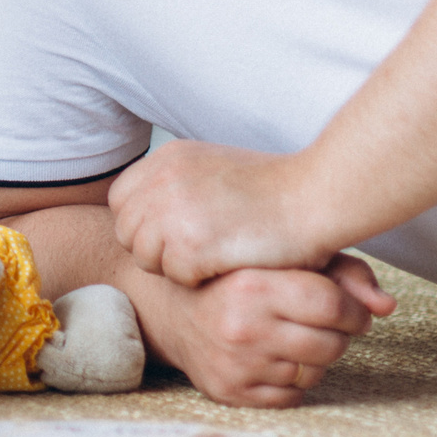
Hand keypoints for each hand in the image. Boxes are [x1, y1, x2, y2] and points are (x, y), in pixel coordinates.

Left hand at [109, 140, 338, 285]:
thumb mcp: (215, 168)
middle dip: (154, 250)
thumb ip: (178, 184)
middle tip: (195, 254)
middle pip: (127, 231)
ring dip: (175, 267)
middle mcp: (163, 179)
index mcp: (168, 157)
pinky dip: (198, 279)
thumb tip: (148, 211)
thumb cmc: (275, 190)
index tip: (173, 236)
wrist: (314, 197)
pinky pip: (173, 276)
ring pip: (145, 257)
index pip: (121, 200)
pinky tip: (226, 263)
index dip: (142, 224)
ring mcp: (173, 210)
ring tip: (214, 257)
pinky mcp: (190, 243)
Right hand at [142, 256, 393, 406]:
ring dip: (314, 358)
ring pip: (313, 373)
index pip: (332, 305)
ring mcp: (235, 365)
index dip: (355, 310)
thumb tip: (387, 306)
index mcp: (253, 284)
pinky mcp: (231, 393)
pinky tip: (274, 357)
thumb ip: (343, 273)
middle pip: (330, 345)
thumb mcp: (285, 259)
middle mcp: (242, 327)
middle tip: (322, 323)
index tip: (354, 310)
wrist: (173, 311)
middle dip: (337, 335)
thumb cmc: (239, 277)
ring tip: (293, 337)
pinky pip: (292, 396)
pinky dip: (292, 380)